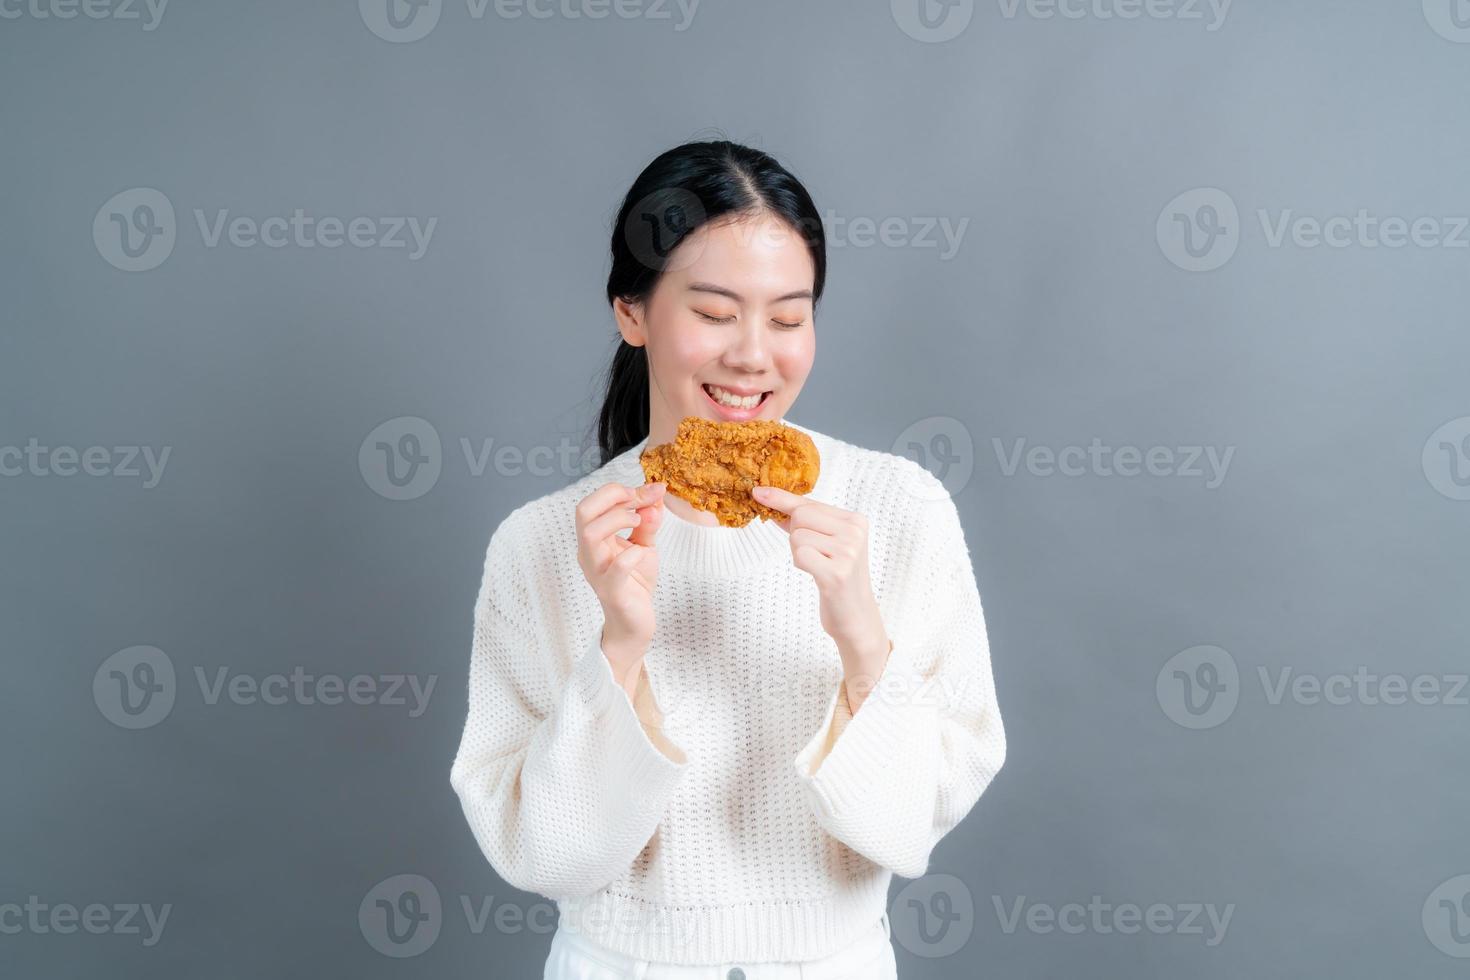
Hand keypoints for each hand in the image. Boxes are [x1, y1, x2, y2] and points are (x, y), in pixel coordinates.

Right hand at [575, 481, 666, 692]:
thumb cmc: (634, 583)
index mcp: (593, 538)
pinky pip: (615, 568)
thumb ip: (648, 521)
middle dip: (613, 497)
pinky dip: (631, 555)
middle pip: (583, 510)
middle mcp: (589, 552)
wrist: (635, 624)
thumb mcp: (644, 545)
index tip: (650, 492)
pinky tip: (643, 553)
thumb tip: (656, 494)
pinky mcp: (611, 591)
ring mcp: (597, 572)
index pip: (593, 502)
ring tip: (639, 524)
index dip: (620, 490)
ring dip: (619, 519)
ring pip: (590, 533)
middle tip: (639, 504)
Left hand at [751, 485, 892, 703]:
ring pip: (797, 537)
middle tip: (815, 555)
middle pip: (800, 517)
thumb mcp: (826, 542)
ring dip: (799, 553)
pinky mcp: (836, 573)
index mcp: (855, 520)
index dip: (781, 498)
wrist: (856, 616)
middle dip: (796, 535)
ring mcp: (848, 552)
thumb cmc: (837, 576)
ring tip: (819, 566)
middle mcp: (855, 532)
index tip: (758, 491)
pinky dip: (801, 565)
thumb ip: (803, 522)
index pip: (809, 503)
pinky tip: (818, 575)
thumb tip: (769, 500)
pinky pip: (800, 556)